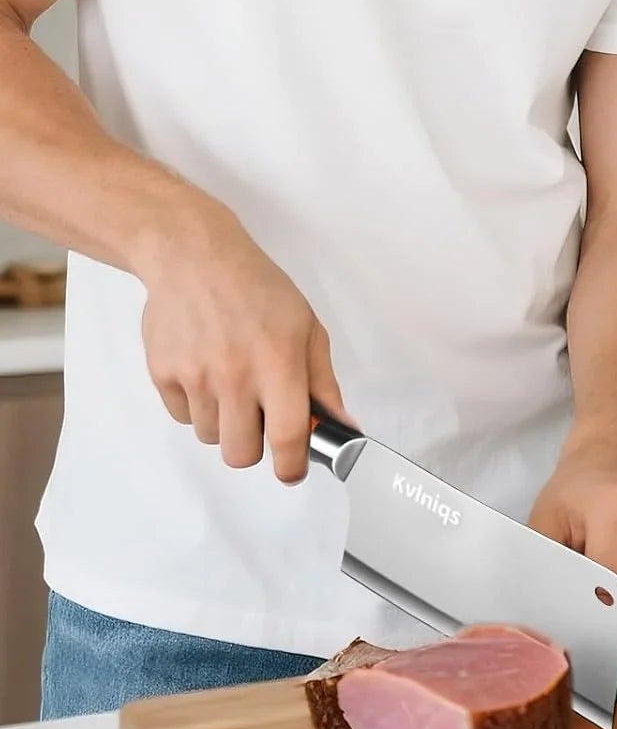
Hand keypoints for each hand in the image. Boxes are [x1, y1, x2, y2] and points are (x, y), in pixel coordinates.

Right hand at [137, 201, 351, 484]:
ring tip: (232, 381)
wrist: (194, 258)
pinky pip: (183, 416)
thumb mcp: (307, 328)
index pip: (289, 436)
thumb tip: (341, 424)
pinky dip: (197, 405)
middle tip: (261, 419)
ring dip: (225, 422)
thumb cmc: (258, 289)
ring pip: (211, 437)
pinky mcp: (163, 375)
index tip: (294, 471)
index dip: (293, 466)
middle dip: (255, 446)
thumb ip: (323, 382)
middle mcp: (235, 375)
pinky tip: (206, 369)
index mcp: (279, 363)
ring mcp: (195, 377)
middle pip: (241, 453)